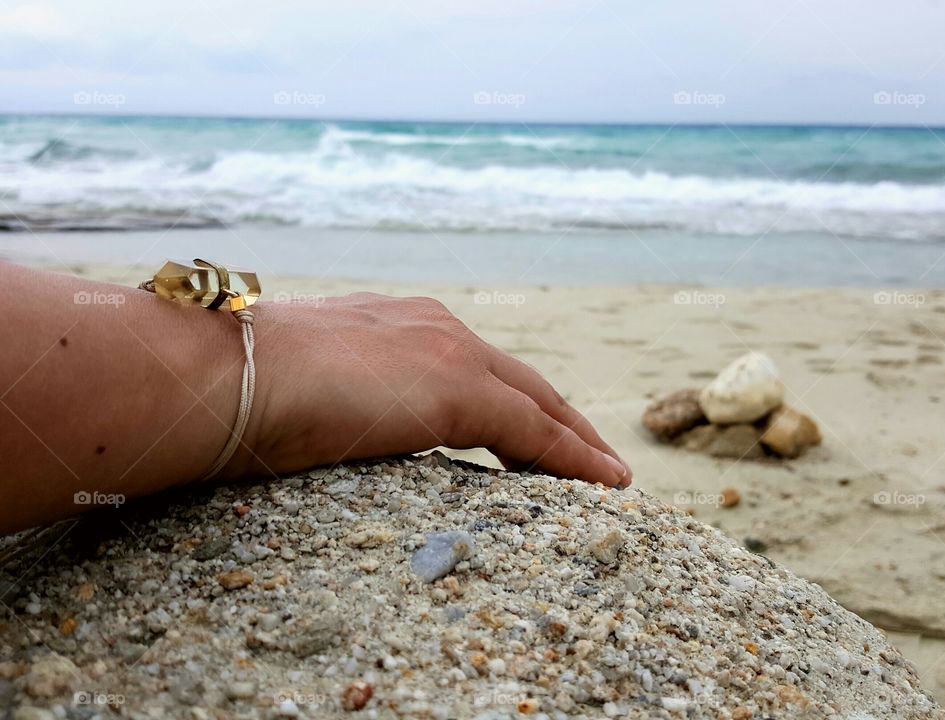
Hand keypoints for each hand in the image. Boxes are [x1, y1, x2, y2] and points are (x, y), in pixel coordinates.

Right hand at [231, 293, 630, 487]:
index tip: (532, 430)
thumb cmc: (237, 387)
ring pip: (538, 403)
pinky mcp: (459, 391)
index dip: (511, 400)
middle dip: (559, 418)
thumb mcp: (302, 386)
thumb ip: (335, 396)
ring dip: (576, 441)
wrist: (220, 372)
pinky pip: (537, 433)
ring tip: (605, 475)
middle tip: (590, 455)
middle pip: (521, 379)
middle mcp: (433, 326)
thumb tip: (331, 423)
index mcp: (398, 324)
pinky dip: (576, 460)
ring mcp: (449, 353)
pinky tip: (607, 484)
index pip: (475, 366)